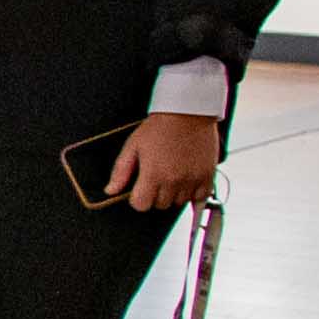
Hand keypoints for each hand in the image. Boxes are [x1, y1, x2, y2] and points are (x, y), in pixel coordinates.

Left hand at [109, 109, 223, 213]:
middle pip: (160, 205)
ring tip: (171, 177)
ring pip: (179, 202)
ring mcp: (192, 179)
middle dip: (155, 195)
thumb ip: (120, 172)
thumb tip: (111, 191)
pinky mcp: (208, 175)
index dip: (137, 199)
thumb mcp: (132, 146)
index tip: (139, 189)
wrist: (188, 113)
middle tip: (156, 179)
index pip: (141, 205)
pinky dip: (194, 195)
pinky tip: (188, 185)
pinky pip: (201, 197)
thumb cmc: (159, 127)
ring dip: (173, 194)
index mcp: (153, 175)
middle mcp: (174, 180)